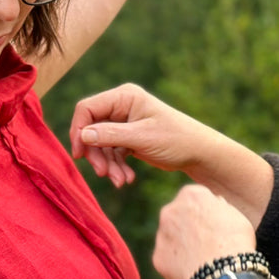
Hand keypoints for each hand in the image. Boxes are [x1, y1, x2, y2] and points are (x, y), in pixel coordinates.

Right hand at [69, 84, 214, 187]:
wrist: (199, 153)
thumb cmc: (176, 139)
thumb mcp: (142, 138)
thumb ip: (111, 135)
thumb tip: (82, 135)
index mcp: (125, 96)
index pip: (88, 108)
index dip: (79, 130)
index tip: (80, 154)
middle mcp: (122, 106)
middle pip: (92, 129)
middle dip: (96, 153)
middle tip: (103, 174)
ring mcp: (124, 122)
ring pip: (101, 144)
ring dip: (108, 164)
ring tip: (121, 181)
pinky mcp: (128, 137)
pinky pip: (112, 152)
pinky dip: (116, 166)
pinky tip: (127, 179)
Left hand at [152, 185, 257, 278]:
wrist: (224, 272)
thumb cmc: (236, 241)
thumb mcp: (236, 215)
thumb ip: (219, 207)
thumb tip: (214, 204)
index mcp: (191, 195)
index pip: (194, 199)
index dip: (205, 212)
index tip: (213, 224)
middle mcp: (170, 210)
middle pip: (177, 216)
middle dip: (187, 226)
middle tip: (205, 242)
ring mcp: (161, 234)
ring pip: (170, 238)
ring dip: (181, 245)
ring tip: (201, 259)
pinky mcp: (158, 257)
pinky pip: (167, 260)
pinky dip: (177, 265)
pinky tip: (193, 271)